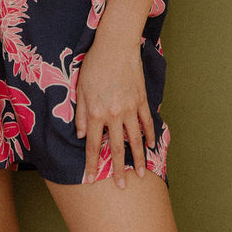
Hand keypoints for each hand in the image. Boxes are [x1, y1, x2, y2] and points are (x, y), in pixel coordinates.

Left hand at [75, 34, 154, 188]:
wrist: (116, 45)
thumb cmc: (94, 64)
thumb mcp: (80, 88)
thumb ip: (81, 114)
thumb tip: (81, 136)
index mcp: (96, 112)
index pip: (94, 145)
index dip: (92, 164)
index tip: (91, 180)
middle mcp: (114, 114)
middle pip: (117, 148)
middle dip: (118, 169)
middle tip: (121, 187)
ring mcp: (131, 108)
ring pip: (135, 139)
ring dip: (137, 159)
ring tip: (140, 175)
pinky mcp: (142, 100)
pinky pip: (147, 122)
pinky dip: (150, 135)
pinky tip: (151, 146)